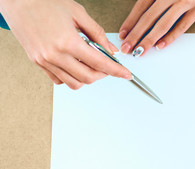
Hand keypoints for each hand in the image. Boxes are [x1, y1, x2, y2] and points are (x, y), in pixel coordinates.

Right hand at [0, 0, 132, 88]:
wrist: (17, 1)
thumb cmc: (46, 2)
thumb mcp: (78, 13)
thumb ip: (97, 34)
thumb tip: (111, 50)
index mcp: (68, 42)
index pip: (100, 64)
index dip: (117, 71)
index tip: (126, 74)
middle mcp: (55, 55)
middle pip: (88, 78)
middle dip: (103, 74)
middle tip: (108, 65)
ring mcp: (45, 61)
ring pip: (74, 83)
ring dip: (88, 77)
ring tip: (91, 64)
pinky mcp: (38, 63)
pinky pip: (60, 80)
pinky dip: (72, 77)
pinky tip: (76, 65)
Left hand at [119, 0, 194, 56]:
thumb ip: (153, 0)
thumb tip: (137, 21)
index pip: (141, 6)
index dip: (131, 21)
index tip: (123, 35)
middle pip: (149, 17)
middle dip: (136, 34)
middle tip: (127, 48)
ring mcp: (186, 0)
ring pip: (164, 24)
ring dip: (149, 39)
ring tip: (140, 50)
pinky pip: (182, 26)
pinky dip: (170, 37)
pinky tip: (159, 46)